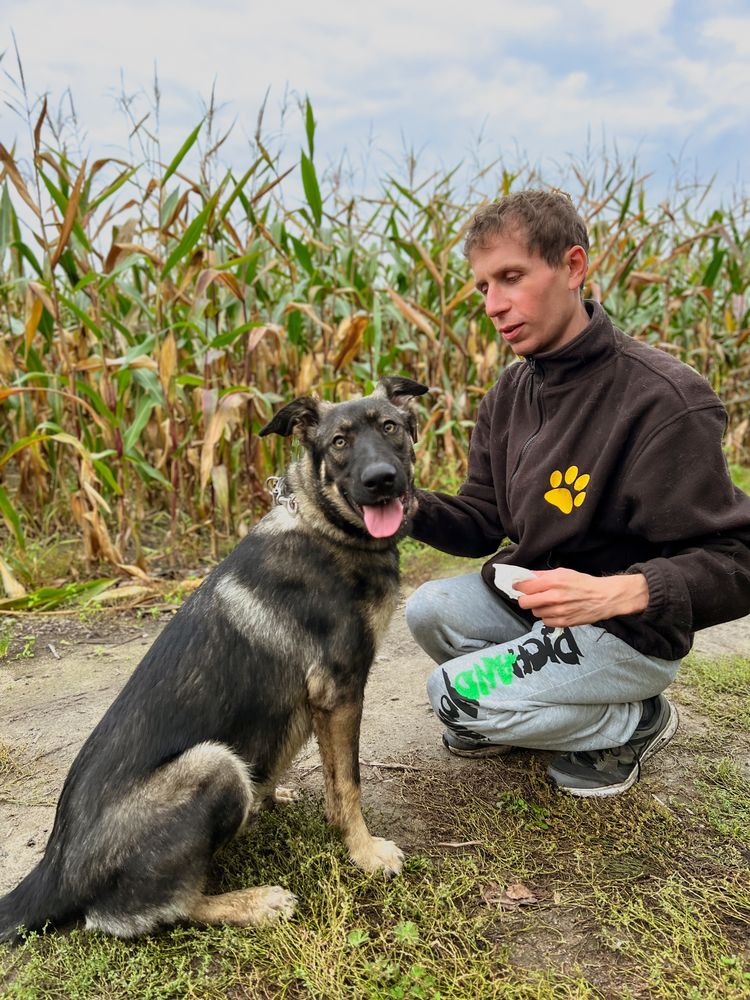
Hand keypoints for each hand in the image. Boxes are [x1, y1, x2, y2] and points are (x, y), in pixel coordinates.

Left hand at [513, 568, 648, 627]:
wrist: (603, 598)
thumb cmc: (583, 583)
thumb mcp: (563, 572)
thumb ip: (543, 575)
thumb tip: (526, 576)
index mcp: (553, 581)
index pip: (524, 586)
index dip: (518, 587)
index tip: (518, 587)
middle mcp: (554, 597)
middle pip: (524, 603)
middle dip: (525, 599)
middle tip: (531, 597)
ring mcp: (558, 611)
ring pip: (535, 613)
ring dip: (538, 608)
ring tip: (548, 603)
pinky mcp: (563, 622)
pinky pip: (545, 622)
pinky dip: (547, 617)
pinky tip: (555, 611)